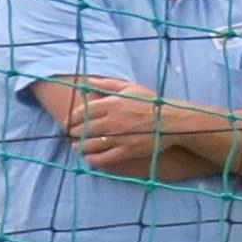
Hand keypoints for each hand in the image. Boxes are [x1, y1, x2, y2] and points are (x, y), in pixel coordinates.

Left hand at [50, 81, 168, 175]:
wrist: (174, 122)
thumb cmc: (151, 103)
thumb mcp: (130, 87)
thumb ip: (106, 84)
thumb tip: (86, 82)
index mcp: (112, 103)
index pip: (82, 112)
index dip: (71, 119)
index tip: (68, 123)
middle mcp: (113, 120)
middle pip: (84, 129)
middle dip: (74, 133)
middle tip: (71, 135)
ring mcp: (120, 137)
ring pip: (90, 144)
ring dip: (80, 147)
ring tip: (77, 147)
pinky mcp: (127, 151)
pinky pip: (103, 158)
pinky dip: (92, 159)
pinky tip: (88, 158)